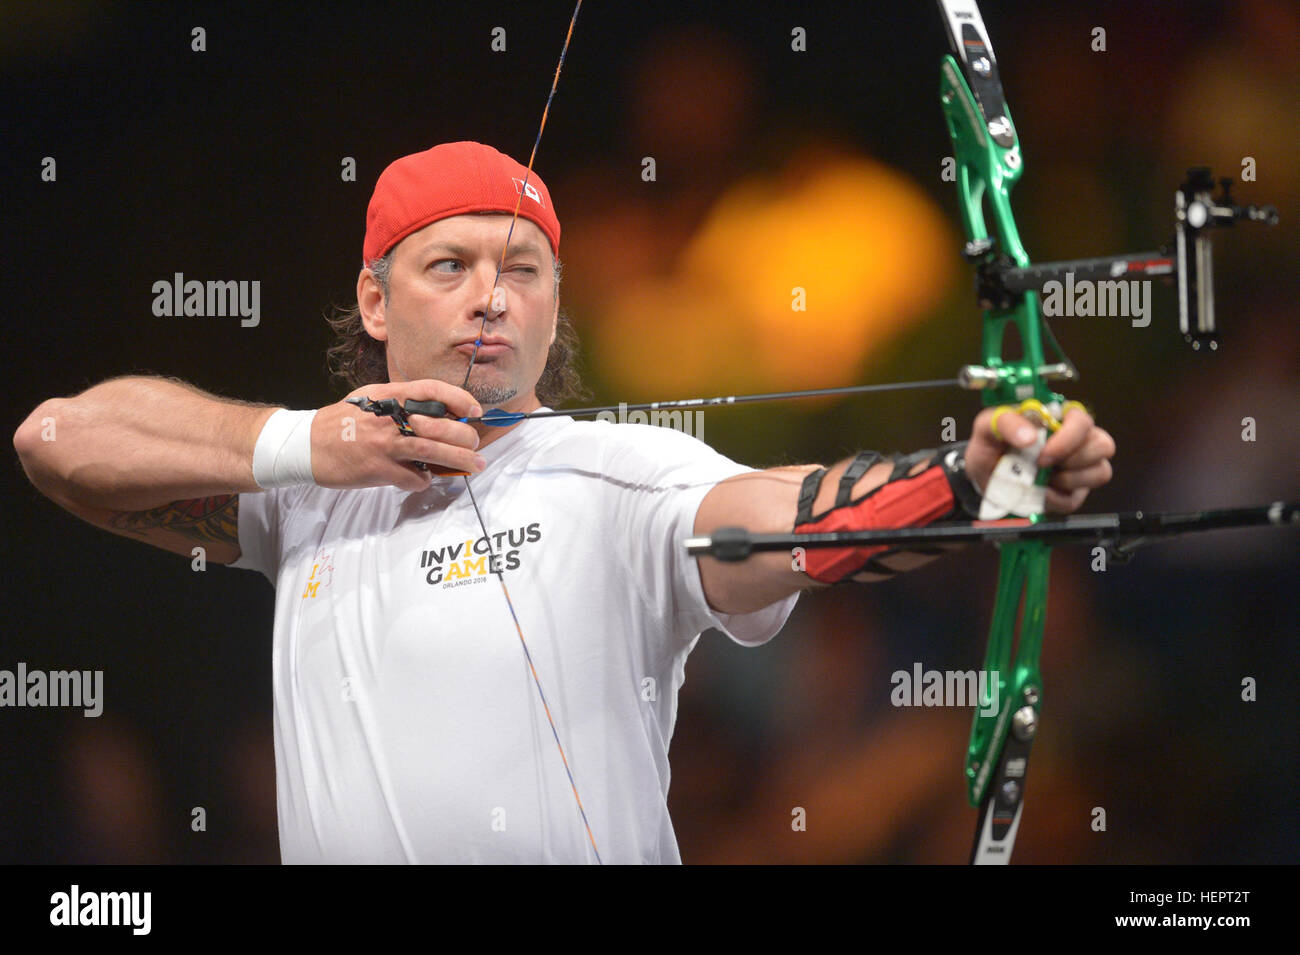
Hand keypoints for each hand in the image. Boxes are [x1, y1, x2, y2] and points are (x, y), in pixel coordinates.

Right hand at [311, 380, 485, 490]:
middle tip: (475, 445)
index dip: (458, 398)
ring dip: (459, 460)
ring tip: (475, 465)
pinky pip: (413, 477)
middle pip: (440, 426)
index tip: (474, 410)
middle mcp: (389, 417)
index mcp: (388, 396)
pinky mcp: (378, 469)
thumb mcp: (370, 399)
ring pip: (433, 451)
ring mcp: (384, 444)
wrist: (306, 445)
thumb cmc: (341, 422)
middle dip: (466, 437)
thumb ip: (399, 403)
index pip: (431, 390)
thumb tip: (436, 414)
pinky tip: (423, 478)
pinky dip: (424, 480)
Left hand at [965, 405, 1115, 513]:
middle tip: (1042, 466)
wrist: (983, 474)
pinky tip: (1039, 492)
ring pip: (1101, 472)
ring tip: (1042, 478)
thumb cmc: (991, 444)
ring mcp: (1078, 466)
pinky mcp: (1073, 491)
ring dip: (1069, 480)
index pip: (1083, 420)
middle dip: (1073, 460)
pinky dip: (1055, 499)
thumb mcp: (988, 426)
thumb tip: (1029, 437)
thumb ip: (1006, 423)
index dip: (1069, 439)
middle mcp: (1076, 439)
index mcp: (1058, 418)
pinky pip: (1077, 499)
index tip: (1042, 455)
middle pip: (1103, 446)